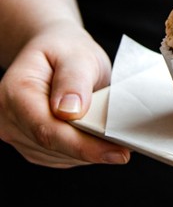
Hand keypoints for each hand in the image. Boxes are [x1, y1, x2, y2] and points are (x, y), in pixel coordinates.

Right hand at [0, 21, 130, 167]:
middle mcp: (9, 117)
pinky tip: (97, 138)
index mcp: (15, 91)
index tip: (117, 153)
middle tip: (127, 147)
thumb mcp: (76, 54)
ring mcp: (17, 134)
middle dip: (92, 149)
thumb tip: (71, 111)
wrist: (54, 51)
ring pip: (59, 156)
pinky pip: (60, 157)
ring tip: (113, 137)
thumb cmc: (65, 49)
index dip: (84, 146)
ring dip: (88, 151)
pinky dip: (82, 151)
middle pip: (54, 147)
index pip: (48, 130)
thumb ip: (73, 80)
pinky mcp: (31, 145)